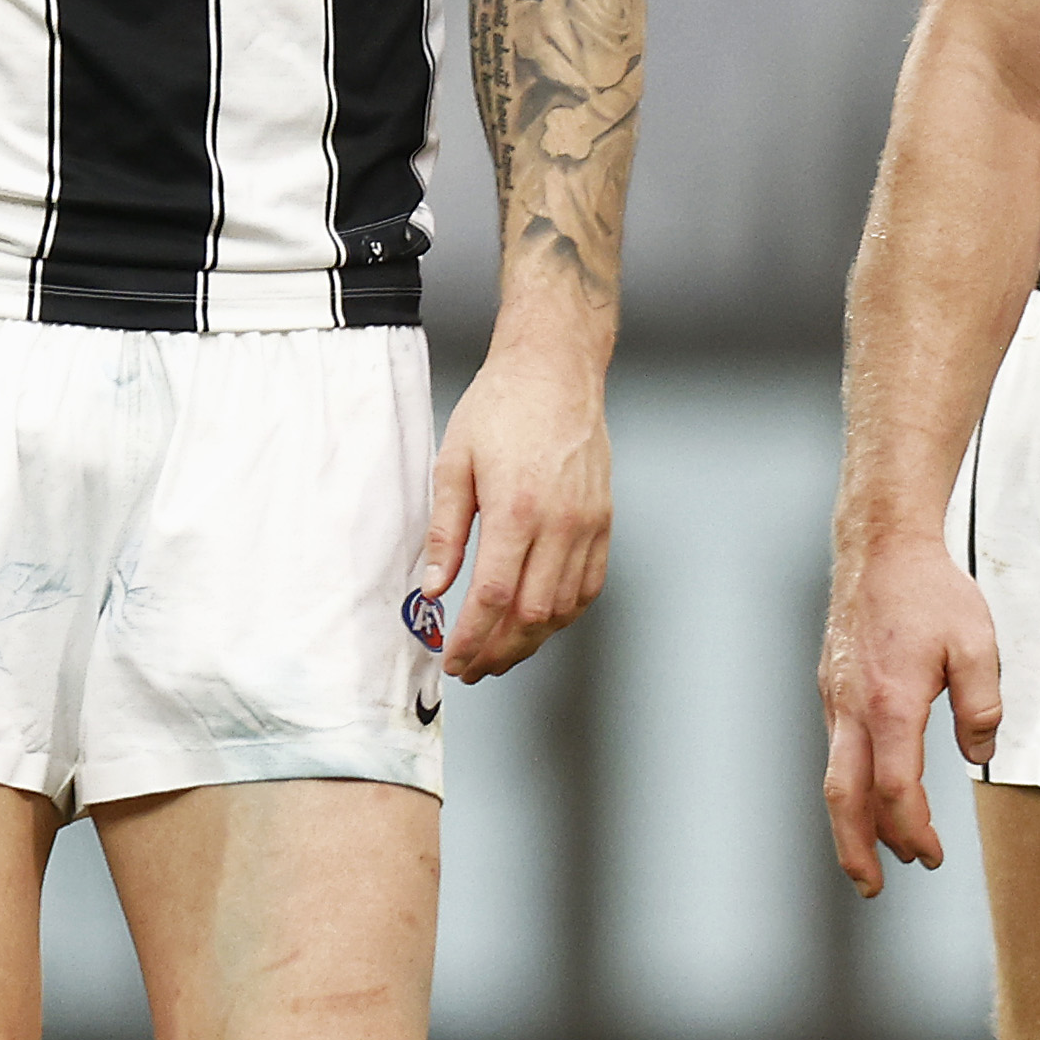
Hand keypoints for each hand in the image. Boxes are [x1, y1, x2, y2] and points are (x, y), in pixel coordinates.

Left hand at [417, 333, 613, 682]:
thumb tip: (435, 586)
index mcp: (518, 509)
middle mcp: (561, 524)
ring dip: (532, 640)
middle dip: (499, 651)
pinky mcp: (604, 521)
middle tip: (471, 668)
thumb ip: (446, 530)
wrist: (556, 371)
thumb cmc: (501, 408)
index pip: (495, 596)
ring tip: (500, 653)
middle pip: (533, 614)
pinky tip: (540, 623)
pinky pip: (589, 586)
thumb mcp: (454, 463)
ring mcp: (589, 525)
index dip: (472, 638)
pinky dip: (564, 614)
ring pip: (564, 608)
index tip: (452, 661)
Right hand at [817, 520, 1000, 886]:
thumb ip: (982, 704)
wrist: (880, 548)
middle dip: (856, 849)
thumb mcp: (977, 645)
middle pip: (845, 798)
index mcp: (890, 704)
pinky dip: (852, 784)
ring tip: (875, 855)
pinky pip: (838, 750)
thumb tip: (977, 749)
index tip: (932, 854)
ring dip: (854, 822)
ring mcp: (835, 700)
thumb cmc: (931, 593)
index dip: (914, 830)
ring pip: (836, 777)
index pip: (896, 789)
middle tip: (873, 887)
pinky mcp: (832, 690)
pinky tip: (873, 795)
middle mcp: (851, 708)